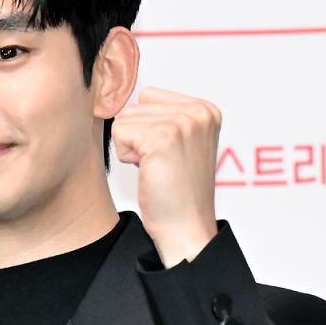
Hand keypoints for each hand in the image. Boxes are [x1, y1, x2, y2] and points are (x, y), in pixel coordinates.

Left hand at [112, 86, 220, 267]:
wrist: (186, 228)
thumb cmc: (178, 194)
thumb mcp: (182, 144)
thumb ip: (164, 117)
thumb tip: (121, 99)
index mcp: (206, 110)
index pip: (149, 96)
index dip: (147, 128)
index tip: (168, 155)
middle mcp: (199, 112)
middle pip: (136, 105)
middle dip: (138, 137)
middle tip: (162, 165)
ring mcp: (183, 123)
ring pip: (125, 118)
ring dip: (132, 147)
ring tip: (157, 169)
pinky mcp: (163, 137)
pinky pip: (119, 132)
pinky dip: (126, 156)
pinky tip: (149, 173)